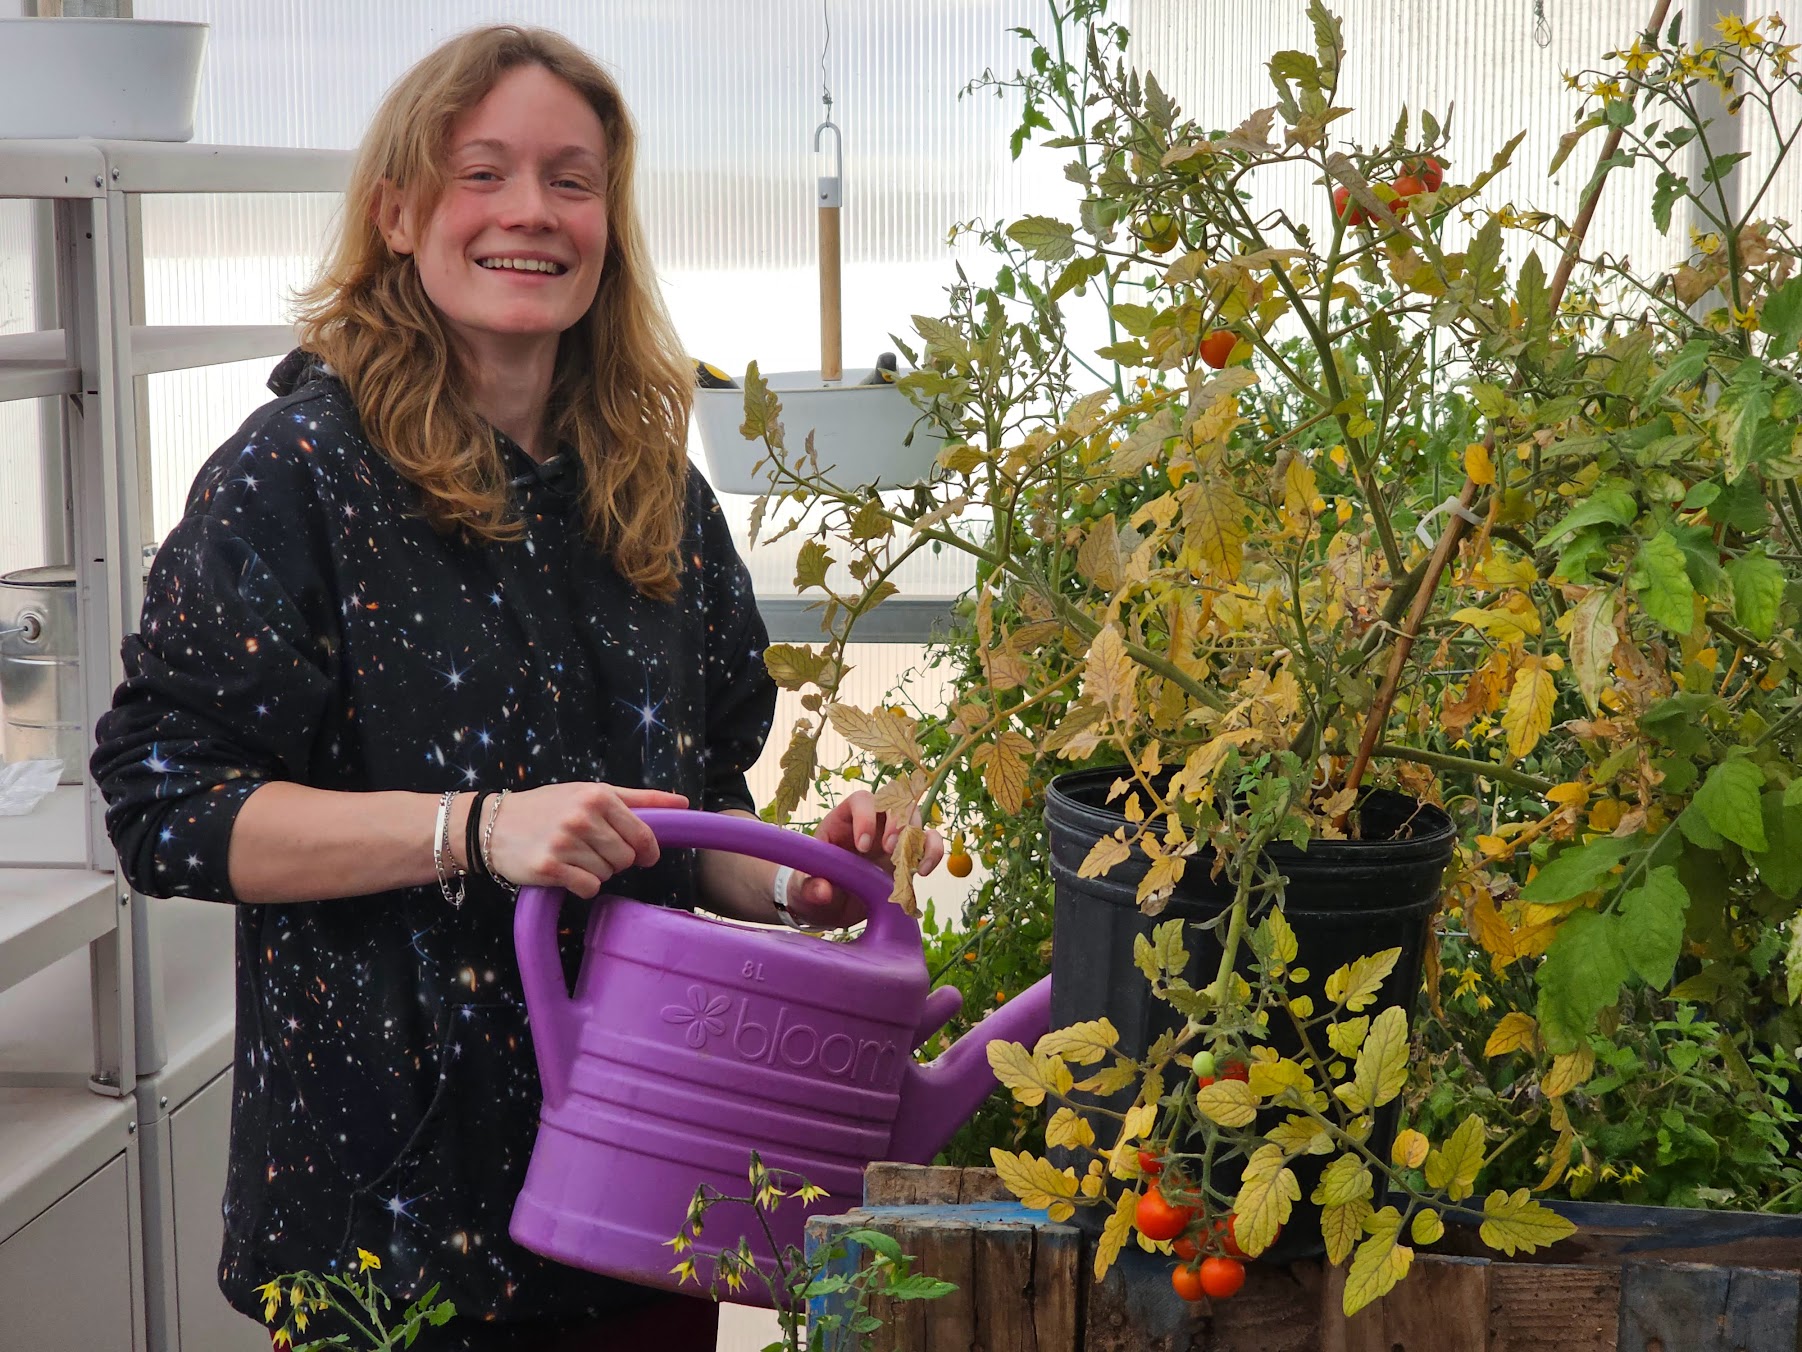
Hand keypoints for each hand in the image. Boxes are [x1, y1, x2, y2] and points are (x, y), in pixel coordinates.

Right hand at [486, 782, 687, 896]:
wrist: (493, 825)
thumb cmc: (549, 807)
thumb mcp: (593, 793)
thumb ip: (640, 799)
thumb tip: (683, 803)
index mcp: (598, 796)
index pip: (643, 835)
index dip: (647, 851)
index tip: (642, 855)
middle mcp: (582, 817)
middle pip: (627, 858)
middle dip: (616, 860)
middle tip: (593, 851)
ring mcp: (564, 842)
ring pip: (608, 874)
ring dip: (596, 872)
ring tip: (574, 856)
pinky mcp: (549, 867)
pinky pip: (588, 888)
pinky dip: (581, 885)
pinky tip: (565, 871)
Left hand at [785, 789, 944, 927]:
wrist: (831, 905)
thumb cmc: (814, 887)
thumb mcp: (804, 888)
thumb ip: (810, 887)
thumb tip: (822, 891)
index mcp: (843, 819)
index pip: (860, 800)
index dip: (865, 817)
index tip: (862, 846)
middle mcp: (871, 822)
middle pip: (894, 801)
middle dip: (896, 822)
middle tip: (889, 850)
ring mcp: (891, 836)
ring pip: (916, 818)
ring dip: (917, 836)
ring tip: (909, 865)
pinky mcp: (907, 855)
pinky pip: (929, 843)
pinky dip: (933, 852)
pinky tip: (922, 872)